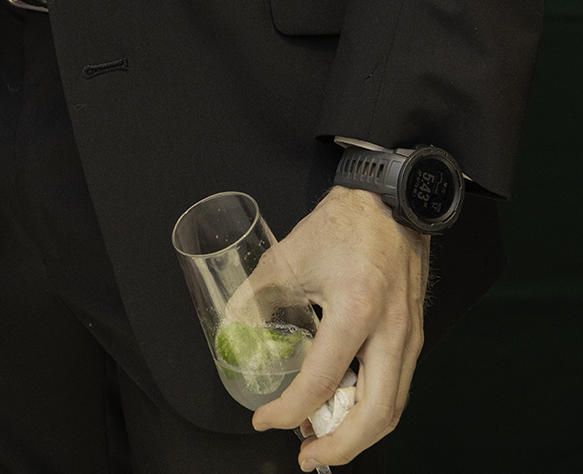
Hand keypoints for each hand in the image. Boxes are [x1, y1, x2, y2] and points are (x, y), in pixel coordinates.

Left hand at [252, 186, 427, 467]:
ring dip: (359, 433)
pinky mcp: (415, 336)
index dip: (289, 410)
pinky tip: (345, 408)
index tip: (267, 419)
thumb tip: (233, 330)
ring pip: (392, 407)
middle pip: (375, 414)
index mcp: (356, 310)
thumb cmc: (343, 222)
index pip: (321, 381)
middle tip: (306, 454)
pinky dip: (372, 409)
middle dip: (340, 446)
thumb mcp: (289, 255)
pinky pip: (398, 387)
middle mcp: (391, 332)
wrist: (391, 199)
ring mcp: (410, 337)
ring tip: (323, 438)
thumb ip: (257, 295)